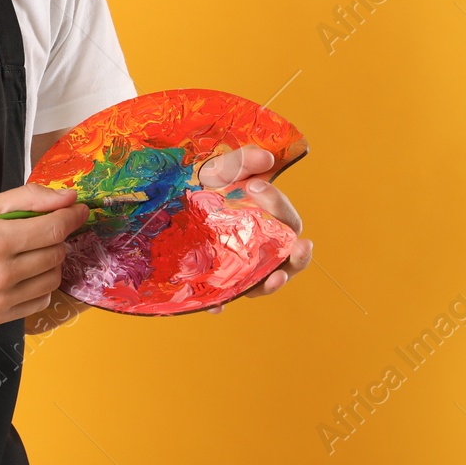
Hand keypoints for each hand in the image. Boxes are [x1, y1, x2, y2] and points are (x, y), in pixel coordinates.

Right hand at [0, 184, 90, 324]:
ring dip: (49, 260)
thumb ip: (27, 199)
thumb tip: (67, 198)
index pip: (53, 229)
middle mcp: (0, 275)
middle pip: (57, 253)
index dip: (72, 216)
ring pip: (53, 278)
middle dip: (55, 236)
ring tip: (27, 250)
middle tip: (39, 227)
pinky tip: (21, 272)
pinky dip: (39, 284)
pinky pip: (40, 300)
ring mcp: (0, 301)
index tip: (78, 208)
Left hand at [194, 145, 313, 313]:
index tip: (255, 185)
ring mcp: (239, 267)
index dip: (278, 204)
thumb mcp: (219, 169)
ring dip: (271, 284)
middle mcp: (260, 248)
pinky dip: (220, 302)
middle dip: (299, 255)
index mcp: (268, 221)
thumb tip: (266, 159)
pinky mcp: (215, 281)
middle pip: (289, 259)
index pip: (287, 219)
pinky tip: (216, 306)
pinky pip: (220, 297)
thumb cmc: (203, 185)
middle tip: (300, 246)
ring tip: (275, 279)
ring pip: (262, 283)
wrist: (165, 203)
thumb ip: (241, 161)